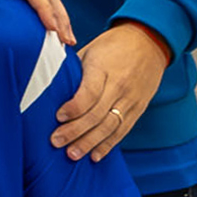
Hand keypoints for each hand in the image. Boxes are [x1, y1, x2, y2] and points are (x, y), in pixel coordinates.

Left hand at [51, 21, 172, 161]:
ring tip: (72, 154)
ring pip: (110, 126)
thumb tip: (47, 87)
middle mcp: (119, 85)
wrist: (149, 41)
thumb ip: (73, 70)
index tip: (57, 117)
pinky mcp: (139, 108)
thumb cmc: (112, 46)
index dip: (73, 107)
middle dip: (75, 131)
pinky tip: (95, 155)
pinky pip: (123, 130)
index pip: (89, 92)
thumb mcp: (90, 50)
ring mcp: (131, 99)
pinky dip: (109, 144)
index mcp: (104, 68)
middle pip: (97, 114)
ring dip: (90, 143)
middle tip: (56, 142)